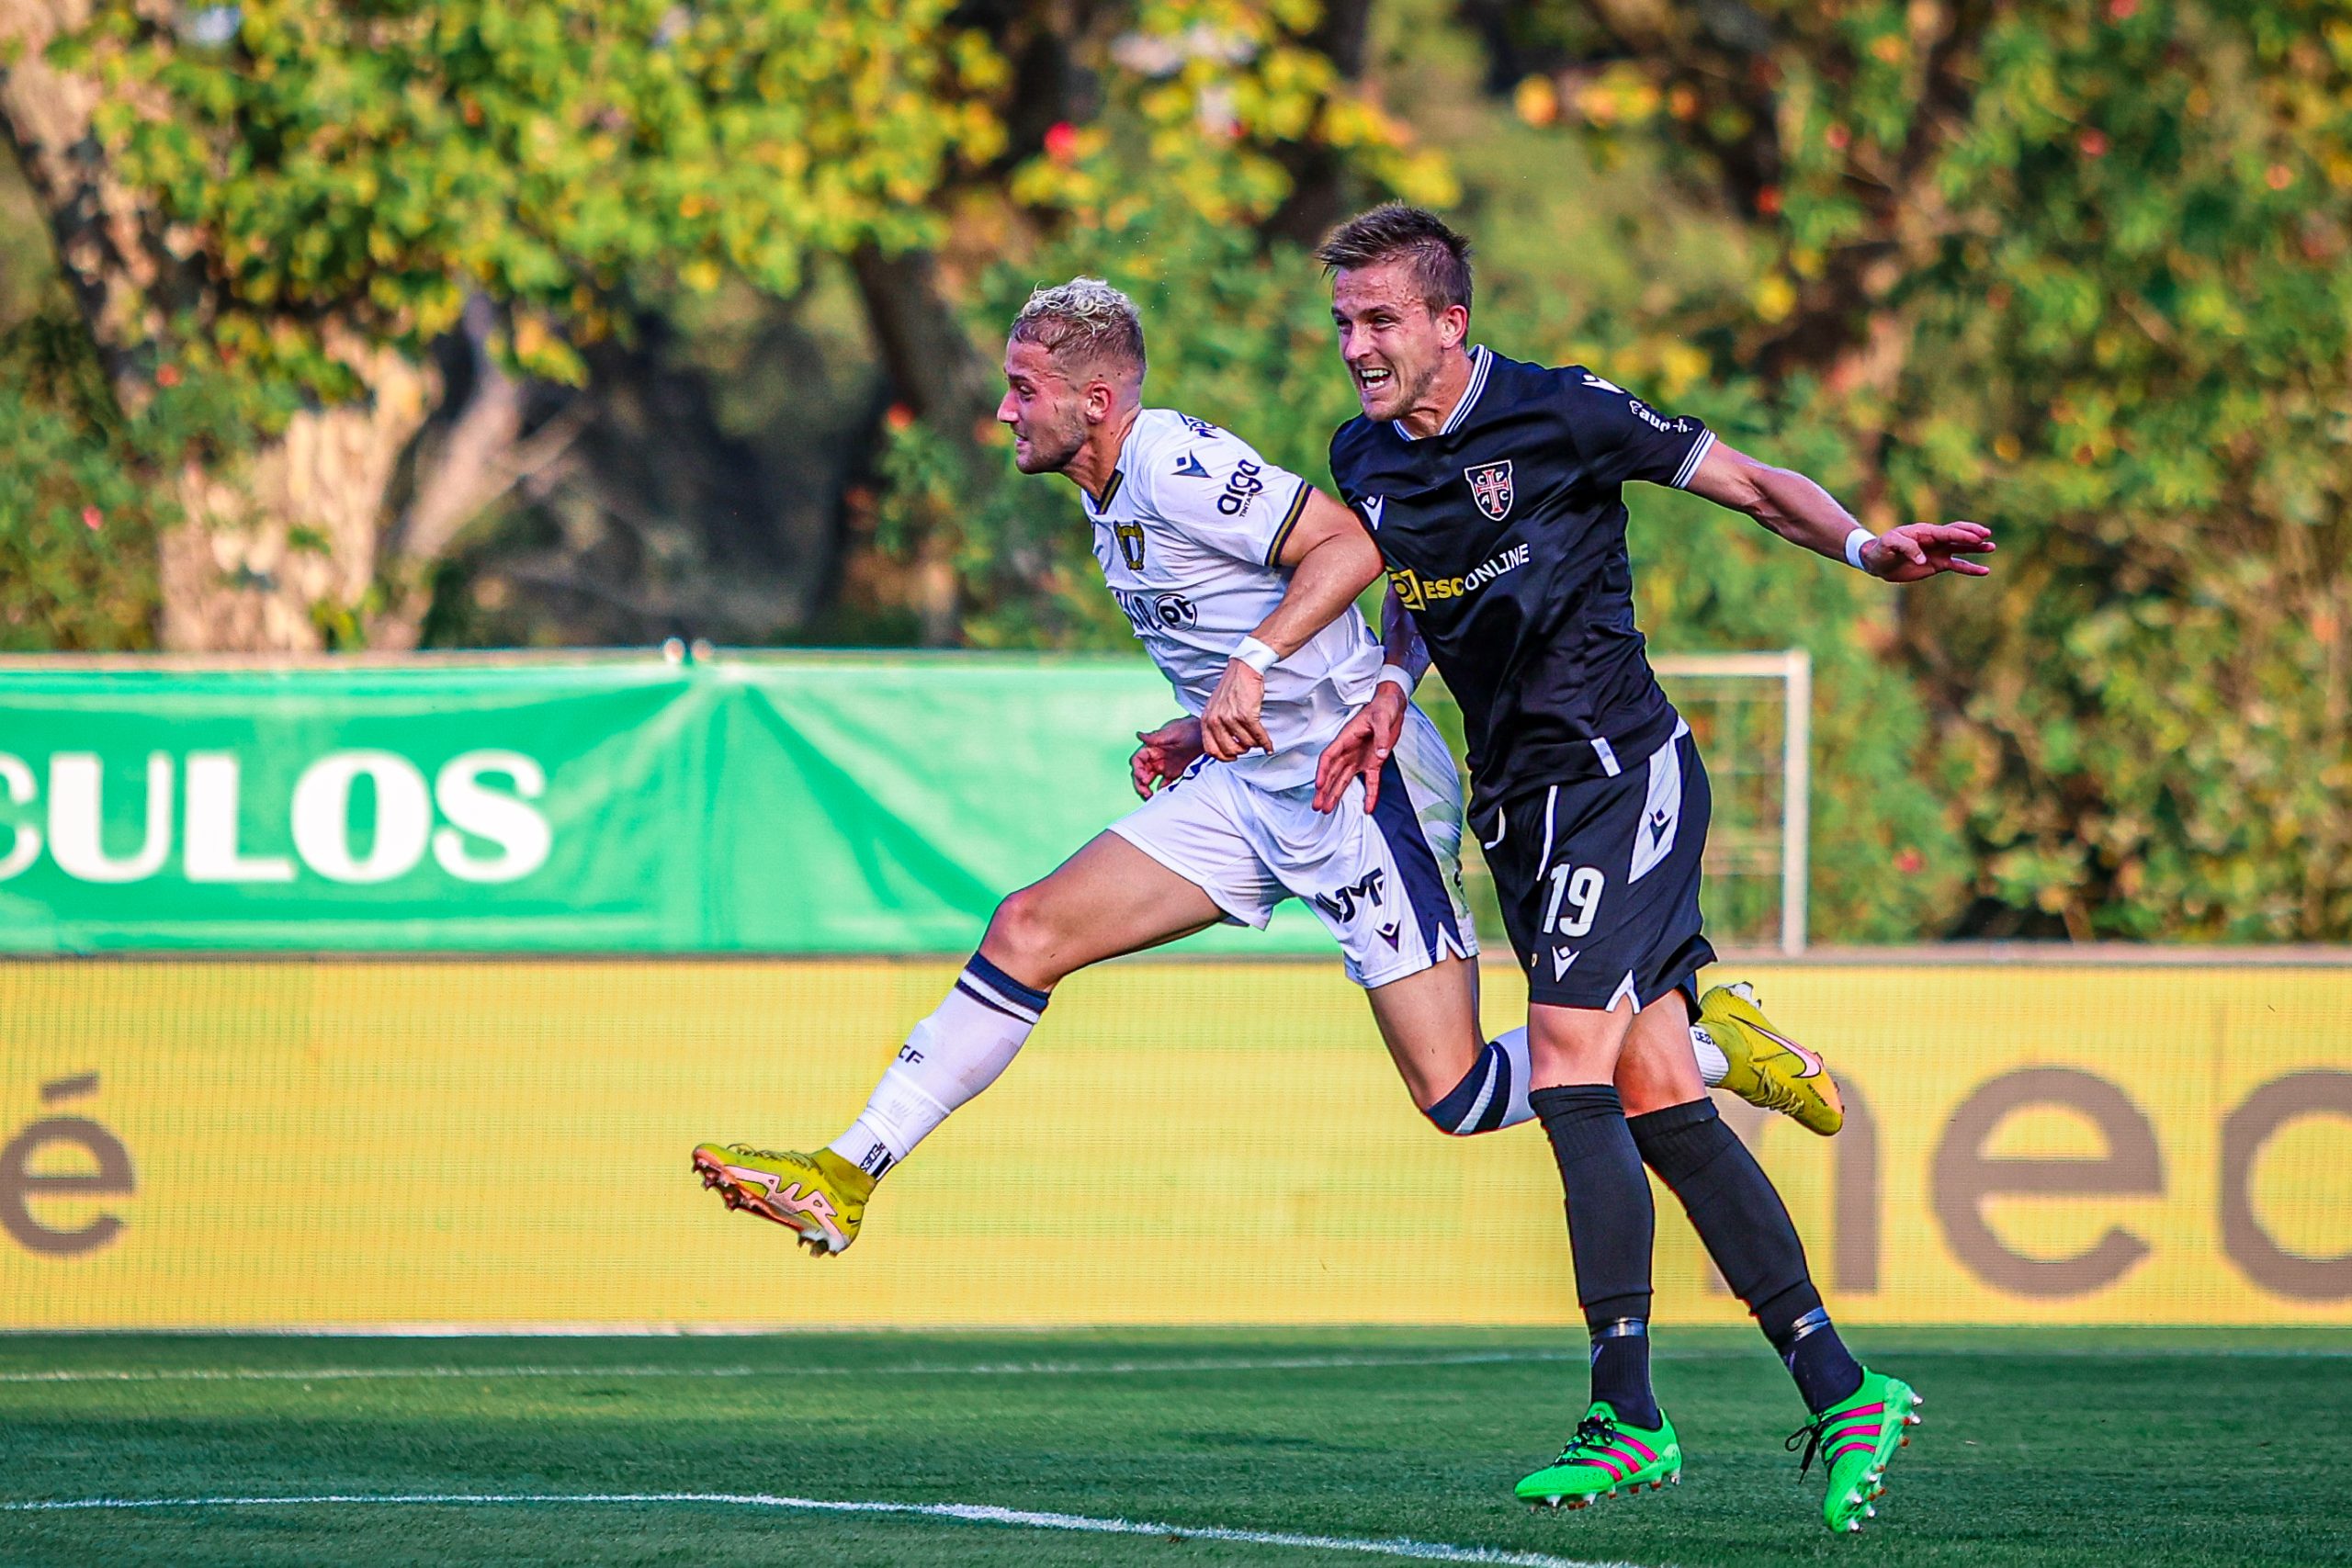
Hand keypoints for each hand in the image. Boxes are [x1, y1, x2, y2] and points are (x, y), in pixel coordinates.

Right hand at [1130, 715, 1203, 797]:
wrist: (1206, 734)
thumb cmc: (1188, 728)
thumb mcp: (1172, 733)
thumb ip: (1155, 737)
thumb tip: (1138, 735)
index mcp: (1152, 747)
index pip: (1138, 760)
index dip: (1137, 770)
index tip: (1144, 779)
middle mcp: (1155, 757)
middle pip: (1141, 772)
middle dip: (1140, 784)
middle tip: (1146, 793)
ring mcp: (1164, 765)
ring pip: (1149, 780)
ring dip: (1147, 789)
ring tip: (1150, 797)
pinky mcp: (1174, 772)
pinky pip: (1164, 783)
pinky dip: (1161, 790)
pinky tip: (1161, 797)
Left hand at [1201, 659, 1272, 760]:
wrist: (1243, 670)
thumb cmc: (1231, 689)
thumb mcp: (1214, 708)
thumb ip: (1215, 726)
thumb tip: (1223, 747)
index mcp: (1206, 720)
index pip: (1210, 750)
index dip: (1223, 757)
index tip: (1232, 757)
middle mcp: (1216, 720)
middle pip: (1229, 750)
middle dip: (1241, 751)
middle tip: (1247, 745)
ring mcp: (1231, 718)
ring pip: (1246, 743)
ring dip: (1254, 743)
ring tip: (1257, 737)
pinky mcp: (1247, 715)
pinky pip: (1258, 736)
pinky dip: (1266, 743)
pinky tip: (1269, 746)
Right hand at [1312, 686, 1406, 813]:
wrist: (1393, 707)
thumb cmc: (1383, 708)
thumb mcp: (1382, 718)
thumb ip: (1381, 736)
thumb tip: (1380, 753)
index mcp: (1346, 738)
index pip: (1329, 757)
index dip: (1323, 772)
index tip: (1319, 785)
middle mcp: (1349, 751)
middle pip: (1333, 773)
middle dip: (1324, 789)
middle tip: (1317, 805)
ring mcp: (1360, 759)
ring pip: (1344, 780)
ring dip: (1336, 794)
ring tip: (1327, 809)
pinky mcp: (1373, 763)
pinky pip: (1370, 782)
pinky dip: (1369, 795)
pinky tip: (1367, 808)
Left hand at [1862, 522, 1995, 581]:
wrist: (1877, 561)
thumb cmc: (1881, 549)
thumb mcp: (1889, 544)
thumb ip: (1906, 548)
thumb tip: (1923, 560)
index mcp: (1925, 531)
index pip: (1947, 532)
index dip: (1962, 534)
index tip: (1976, 536)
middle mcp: (1934, 539)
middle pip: (1958, 534)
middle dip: (1972, 534)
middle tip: (1987, 535)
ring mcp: (1938, 552)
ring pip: (1961, 548)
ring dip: (1976, 548)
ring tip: (1992, 547)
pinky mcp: (1937, 564)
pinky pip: (1957, 565)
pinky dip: (1970, 568)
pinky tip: (1984, 571)